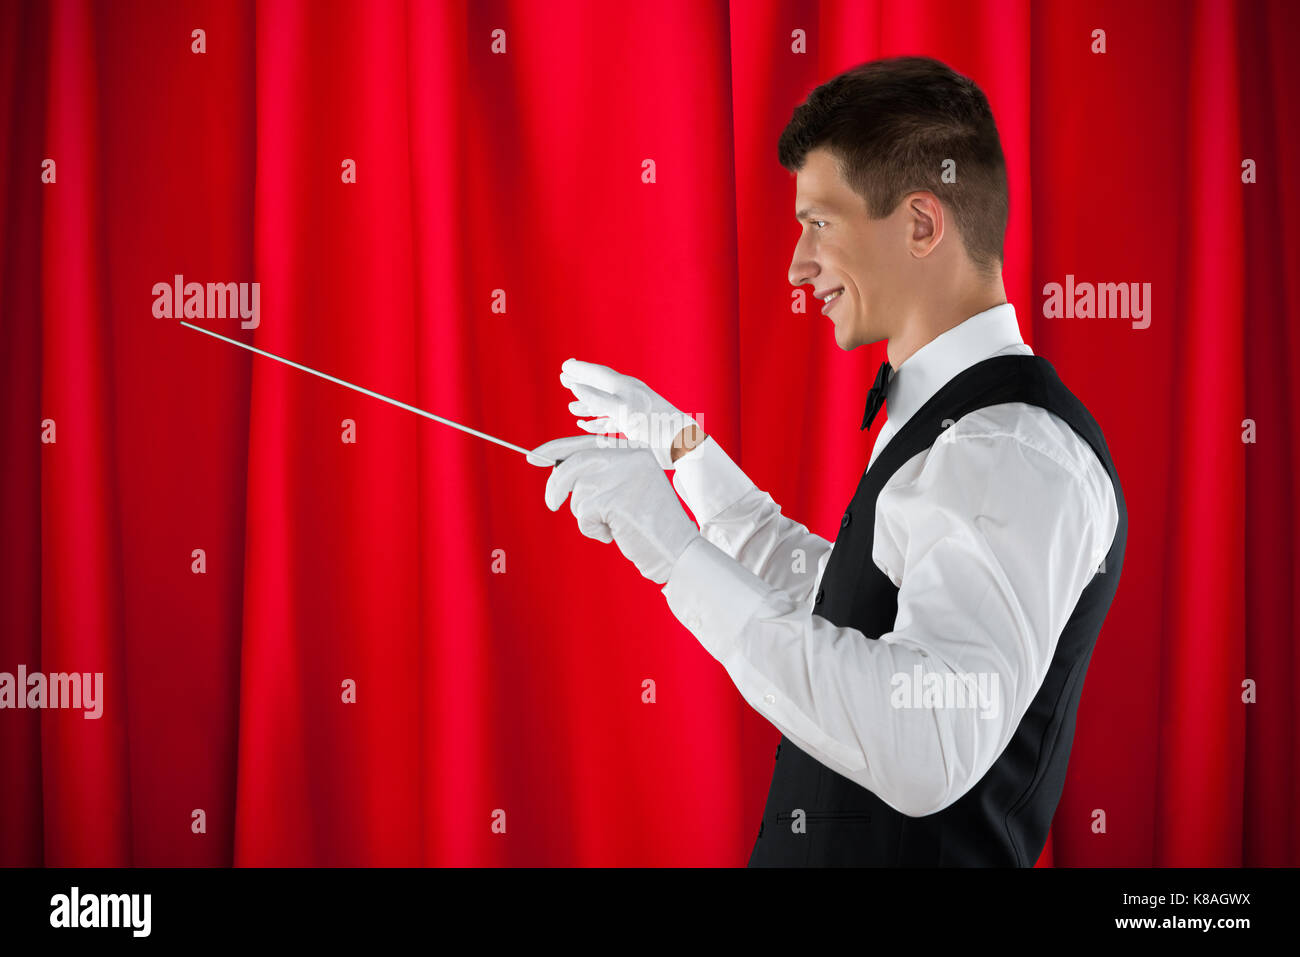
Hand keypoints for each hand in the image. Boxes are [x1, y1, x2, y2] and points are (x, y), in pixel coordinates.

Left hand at [527, 435, 700, 584]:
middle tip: (551, 503)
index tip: (533, 456)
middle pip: (574, 464)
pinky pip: (583, 514)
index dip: (556, 449)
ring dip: (586, 515)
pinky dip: (592, 529)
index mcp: (635, 452)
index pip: (586, 443)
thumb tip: (557, 471)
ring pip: (578, 493)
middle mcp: (630, 458)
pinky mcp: (614, 499)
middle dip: (556, 485)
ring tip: (612, 525)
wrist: (678, 551)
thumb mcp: (628, 491)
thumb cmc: (651, 526)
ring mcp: (623, 477)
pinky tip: (614, 534)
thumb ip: (600, 476)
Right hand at [558, 358, 699, 469]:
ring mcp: (632, 411)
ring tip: (570, 408)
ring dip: (586, 406)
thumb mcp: (623, 410)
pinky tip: (588, 426)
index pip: (598, 374)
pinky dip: (597, 423)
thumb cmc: (653, 424)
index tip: (564, 366)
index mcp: (625, 387)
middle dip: (581, 383)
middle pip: (599, 386)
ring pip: (604, 406)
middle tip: (563, 378)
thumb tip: (574, 385)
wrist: (680, 443)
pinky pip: (611, 422)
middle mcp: (628, 396)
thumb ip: (597, 399)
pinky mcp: (636, 428)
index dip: (580, 370)